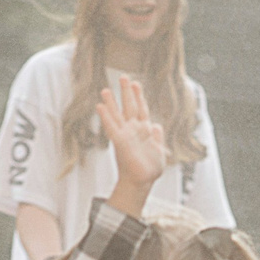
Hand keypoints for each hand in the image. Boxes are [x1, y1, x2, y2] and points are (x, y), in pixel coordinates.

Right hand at [95, 76, 167, 205]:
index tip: (136, 83)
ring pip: (118, 115)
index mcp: (144, 130)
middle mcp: (133, 130)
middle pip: (130, 107)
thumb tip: (156, 125)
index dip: (139, 96)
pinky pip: (112, 127)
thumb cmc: (149, 169)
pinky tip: (100, 106)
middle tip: (123, 76)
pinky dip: (106, 116)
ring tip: (105, 89)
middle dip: (126, 92)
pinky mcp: (120, 142)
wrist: (142, 182)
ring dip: (111, 102)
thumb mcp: (159, 150)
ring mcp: (126, 135)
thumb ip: (157, 137)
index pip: (141, 109)